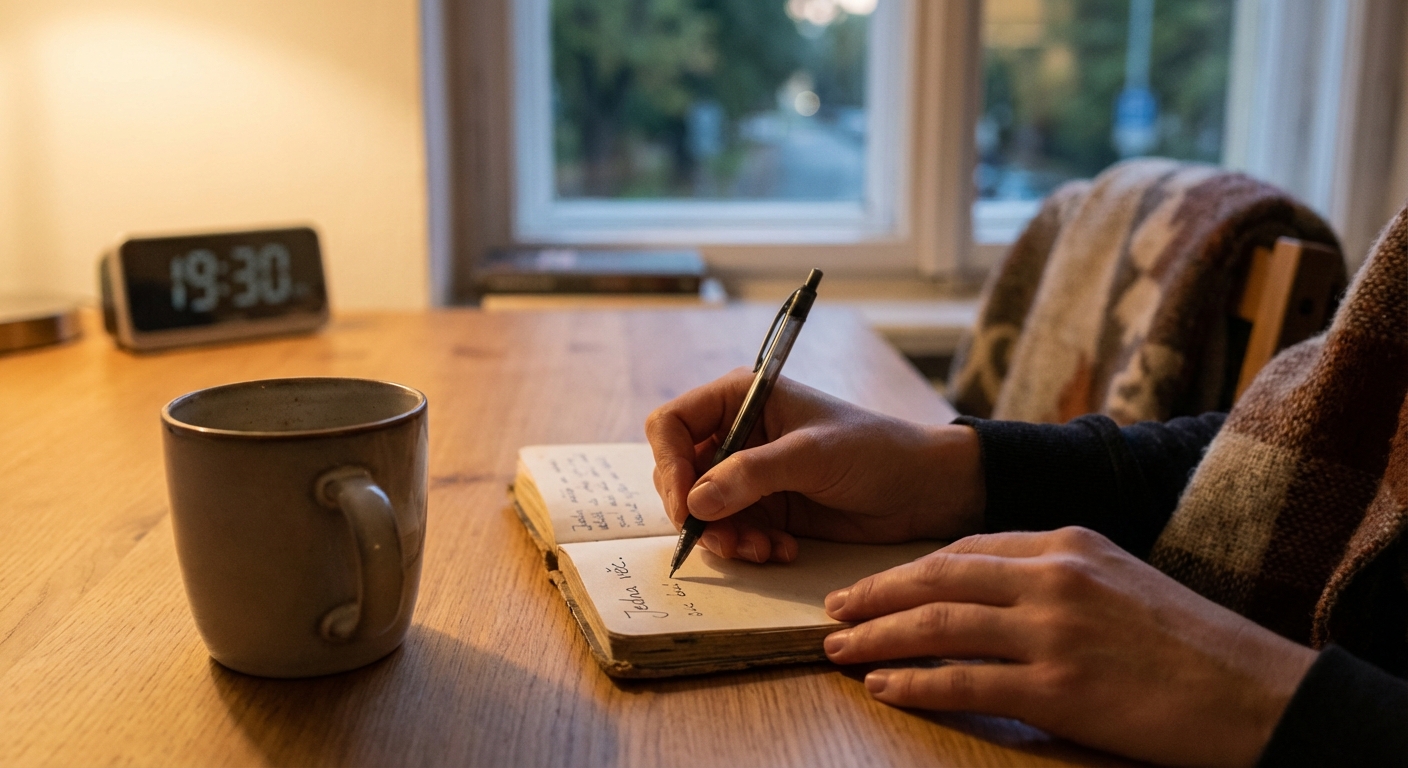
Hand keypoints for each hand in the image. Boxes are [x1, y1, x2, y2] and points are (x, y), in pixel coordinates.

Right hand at [644, 370, 983, 562]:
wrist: (923, 489)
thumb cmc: (874, 450)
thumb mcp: (812, 455)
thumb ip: (752, 475)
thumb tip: (696, 502)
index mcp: (740, 399)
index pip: (672, 424)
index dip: (670, 465)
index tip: (687, 505)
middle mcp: (737, 434)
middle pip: (680, 475)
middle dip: (697, 512)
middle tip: (726, 540)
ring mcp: (749, 474)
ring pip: (703, 512)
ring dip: (725, 537)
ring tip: (762, 551)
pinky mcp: (766, 509)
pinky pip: (733, 532)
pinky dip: (749, 547)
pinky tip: (783, 550)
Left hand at [822, 527, 1317, 767]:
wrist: (1255, 693)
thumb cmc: (1188, 642)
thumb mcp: (1119, 579)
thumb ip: (1052, 574)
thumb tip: (981, 589)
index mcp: (1067, 543)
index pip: (965, 547)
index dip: (909, 569)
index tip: (875, 584)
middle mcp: (1053, 578)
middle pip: (937, 578)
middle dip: (876, 595)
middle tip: (834, 609)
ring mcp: (1053, 632)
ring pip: (938, 625)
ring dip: (878, 637)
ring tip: (840, 648)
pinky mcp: (1057, 689)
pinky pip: (963, 682)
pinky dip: (914, 683)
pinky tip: (883, 686)